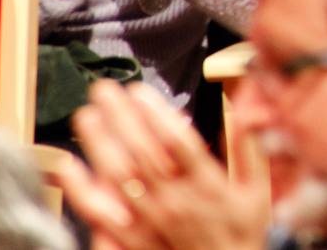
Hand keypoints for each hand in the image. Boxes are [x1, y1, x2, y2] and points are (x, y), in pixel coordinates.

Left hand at [57, 81, 270, 249]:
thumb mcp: (259, 190)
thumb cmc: (241, 233)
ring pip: (119, 179)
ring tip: (87, 117)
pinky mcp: (132, 239)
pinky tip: (68, 166)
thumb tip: (243, 112)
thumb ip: (249, 149)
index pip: (178, 142)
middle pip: (142, 154)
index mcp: (208, 185)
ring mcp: (151, 221)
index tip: (140, 92)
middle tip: (104, 91)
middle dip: (120, 118)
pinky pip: (101, 214)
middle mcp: (176, 201)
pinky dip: (82, 189)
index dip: (156, 114)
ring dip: (99, 145)